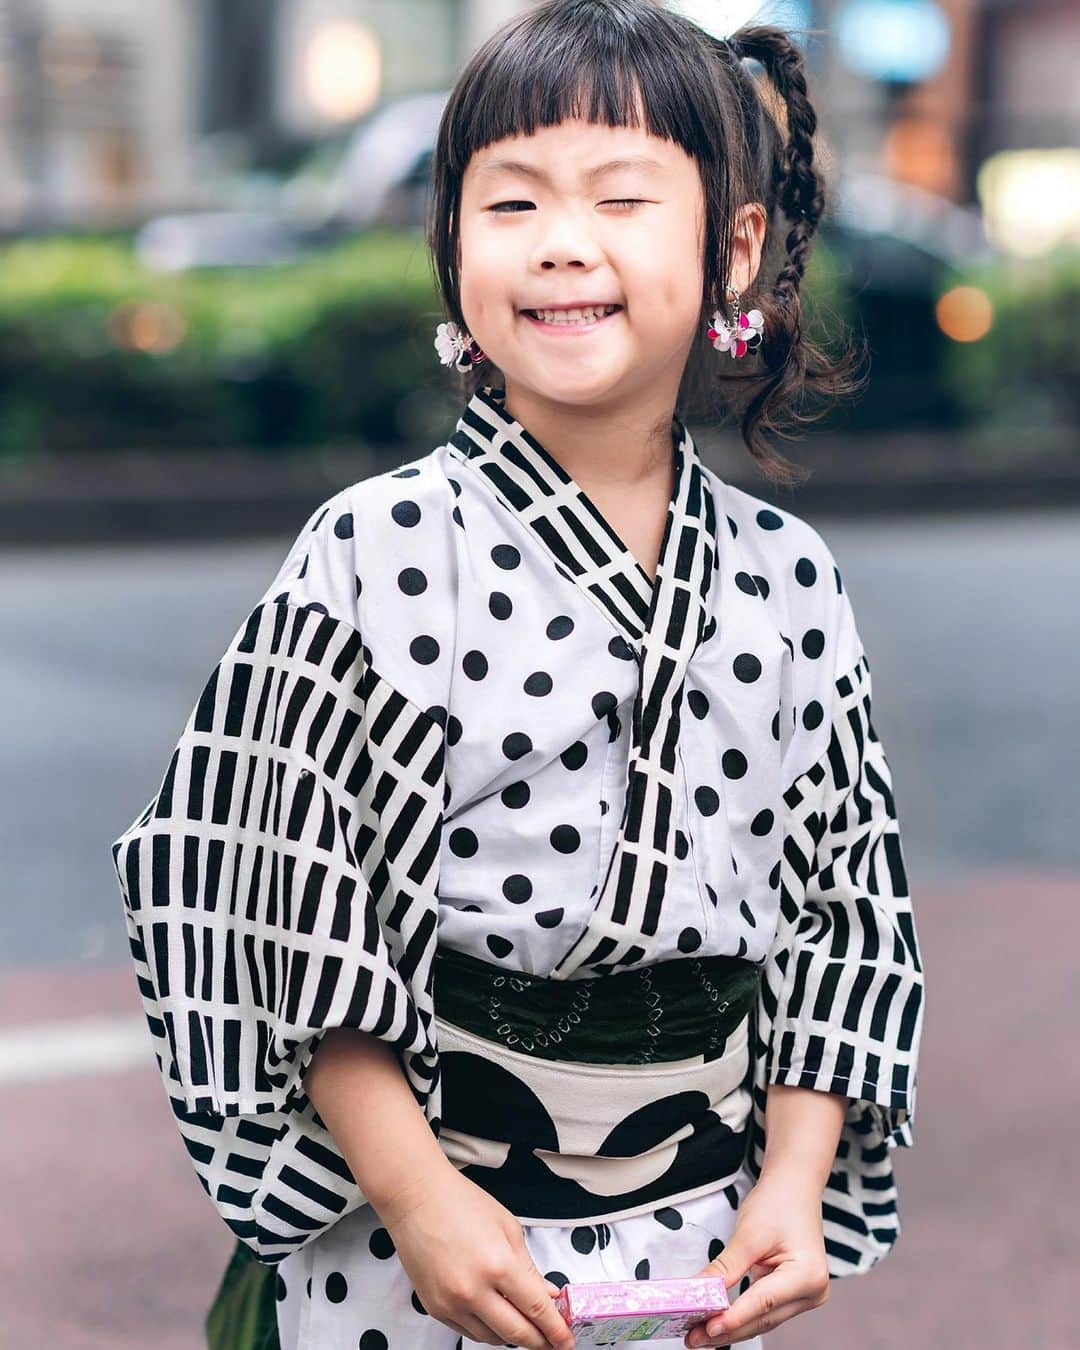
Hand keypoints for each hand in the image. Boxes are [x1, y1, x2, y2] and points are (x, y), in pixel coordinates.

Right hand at [378, 1163, 574, 1348]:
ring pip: (492, 1339)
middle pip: (517, 1333)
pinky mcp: (435, 1307)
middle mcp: (473, 1290)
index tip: (566, 1340)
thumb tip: (548, 1295)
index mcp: (498, 1265)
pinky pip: (468, 1332)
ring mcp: (451, 1303)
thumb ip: (530, 1267)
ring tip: (525, 1325)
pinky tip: (496, 1318)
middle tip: (551, 1340)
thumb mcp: (507, 1227)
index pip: (537, 1310)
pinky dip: (487, 1330)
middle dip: (539, 1341)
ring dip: (513, 1336)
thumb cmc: (460, 1203)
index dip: (556, 1330)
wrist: (416, 1198)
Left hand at [682, 1172, 829, 1346]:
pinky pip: (764, 1310)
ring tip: (698, 1334)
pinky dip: (741, 1315)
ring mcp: (805, 1296)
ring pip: (762, 1319)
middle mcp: (813, 1292)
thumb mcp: (748, 1233)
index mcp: (808, 1275)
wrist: (795, 1187)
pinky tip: (718, 1321)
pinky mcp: (793, 1294)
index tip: (706, 1328)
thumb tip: (698, 1292)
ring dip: (731, 1327)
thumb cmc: (779, 1202)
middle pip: (762, 1318)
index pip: (763, 1302)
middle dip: (726, 1329)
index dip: (733, 1318)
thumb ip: (725, 1267)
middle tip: (693, 1338)